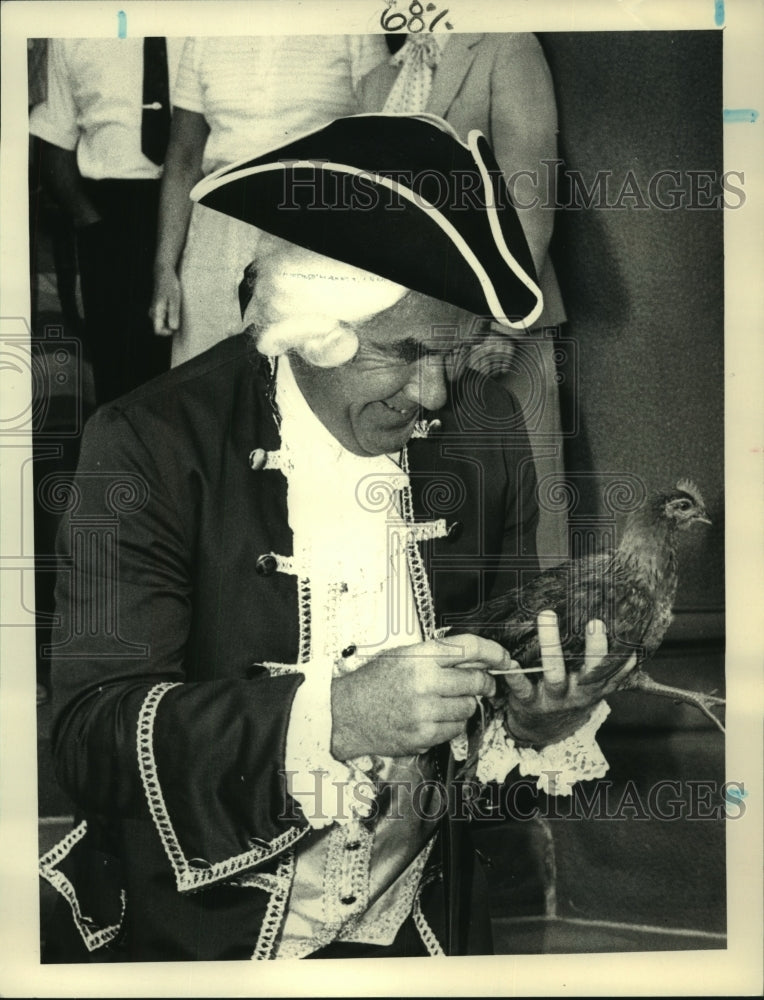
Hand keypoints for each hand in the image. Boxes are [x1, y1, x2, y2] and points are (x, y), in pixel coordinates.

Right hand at [150, 267, 181, 335]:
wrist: (163, 273)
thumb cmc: (169, 285)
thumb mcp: (175, 300)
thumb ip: (174, 314)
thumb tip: (174, 328)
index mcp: (156, 312)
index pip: (157, 331)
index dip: (167, 333)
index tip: (176, 327)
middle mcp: (152, 312)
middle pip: (159, 328)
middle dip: (170, 327)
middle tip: (179, 317)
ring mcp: (154, 310)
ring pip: (161, 322)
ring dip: (170, 321)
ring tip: (177, 311)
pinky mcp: (157, 307)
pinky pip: (162, 317)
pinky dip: (169, 316)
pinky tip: (175, 308)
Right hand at [330, 635, 506, 759]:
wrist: (346, 713)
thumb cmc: (376, 681)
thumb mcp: (405, 656)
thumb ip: (441, 656)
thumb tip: (482, 661)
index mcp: (421, 655)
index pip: (470, 648)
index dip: (494, 652)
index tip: (505, 659)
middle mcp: (425, 681)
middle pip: (477, 681)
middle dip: (485, 684)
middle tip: (483, 685)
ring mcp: (424, 710)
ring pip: (468, 708)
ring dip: (463, 705)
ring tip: (441, 702)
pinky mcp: (423, 735)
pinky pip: (455, 729)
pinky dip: (450, 724)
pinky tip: (431, 718)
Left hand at [502, 610, 636, 746]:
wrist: (542, 731)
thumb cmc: (571, 696)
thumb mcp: (593, 686)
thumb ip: (611, 668)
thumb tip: (633, 642)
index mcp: (595, 687)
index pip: (614, 670)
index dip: (622, 655)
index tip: (626, 630)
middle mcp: (578, 693)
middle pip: (591, 671)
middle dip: (595, 647)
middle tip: (595, 621)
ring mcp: (553, 698)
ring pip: (555, 673)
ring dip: (551, 645)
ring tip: (547, 616)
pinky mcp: (528, 701)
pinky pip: (521, 687)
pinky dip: (515, 674)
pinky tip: (510, 659)